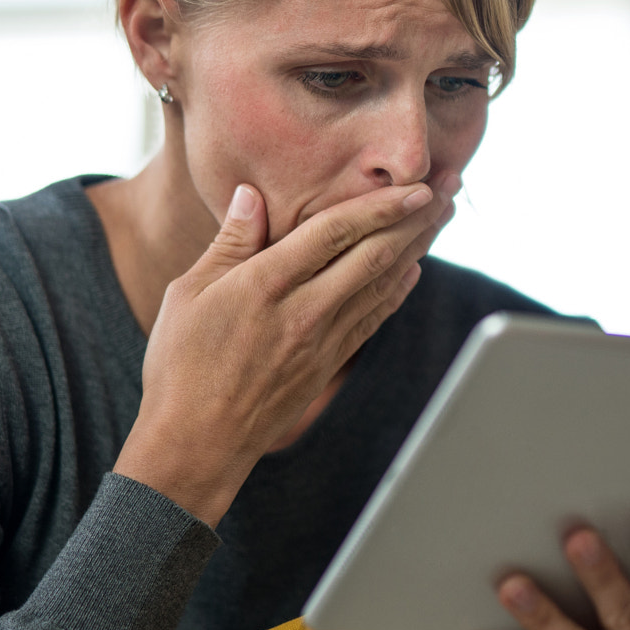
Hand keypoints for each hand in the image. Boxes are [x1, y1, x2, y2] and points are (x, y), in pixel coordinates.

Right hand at [112, 180, 448, 524]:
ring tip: (443, 217)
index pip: (336, 232)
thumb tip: (251, 194)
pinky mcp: (328, 365)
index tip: (416, 186)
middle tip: (449, 186)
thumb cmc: (181, 365)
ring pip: (381, 283)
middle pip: (373, 254)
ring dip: (417, 247)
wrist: (197, 443)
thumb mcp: (189, 293)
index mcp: (266, 284)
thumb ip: (229, 242)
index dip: (381, 205)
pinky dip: (397, 290)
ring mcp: (322, 341)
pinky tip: (413, 269)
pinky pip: (372, 319)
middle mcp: (304, 311)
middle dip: (416, 219)